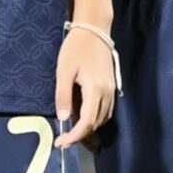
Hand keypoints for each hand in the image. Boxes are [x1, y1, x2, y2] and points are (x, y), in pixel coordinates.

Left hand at [54, 24, 117, 146]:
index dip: (75, 136)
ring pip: (103, 118)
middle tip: (63, 139)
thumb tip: (64, 118)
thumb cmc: (76, 48)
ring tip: (71, 131)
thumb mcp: (64, 71)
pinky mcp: (112, 86)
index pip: (87, 122)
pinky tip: (83, 117)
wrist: (94, 30)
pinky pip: (106, 110)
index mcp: (95, 90)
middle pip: (96, 123)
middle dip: (80, 135)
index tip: (61, 143)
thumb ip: (63, 96)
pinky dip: (95, 118)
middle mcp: (107, 93)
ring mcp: (112, 90)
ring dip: (88, 128)